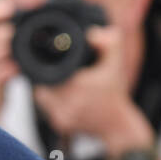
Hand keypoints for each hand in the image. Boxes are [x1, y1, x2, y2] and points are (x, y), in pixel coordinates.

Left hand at [31, 26, 151, 150]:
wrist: (118, 126)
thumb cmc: (116, 94)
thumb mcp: (116, 64)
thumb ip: (110, 43)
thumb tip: (92, 33)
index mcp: (79, 86)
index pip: (48, 70)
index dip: (48, 63)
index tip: (54, 60)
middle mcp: (67, 103)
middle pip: (42, 83)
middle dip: (48, 76)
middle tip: (57, 70)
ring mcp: (62, 116)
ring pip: (42, 96)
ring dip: (48, 89)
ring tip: (62, 82)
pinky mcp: (59, 125)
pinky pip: (46, 108)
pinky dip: (52, 101)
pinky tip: (63, 96)